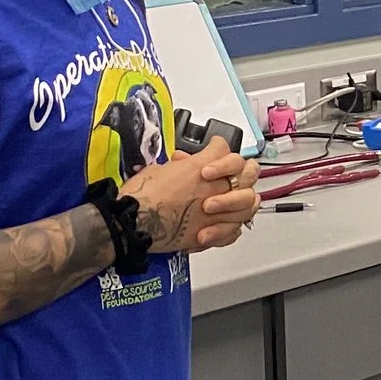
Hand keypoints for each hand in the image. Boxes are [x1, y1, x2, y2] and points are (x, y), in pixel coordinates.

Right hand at [122, 140, 249, 253]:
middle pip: (247, 171)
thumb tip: (181, 165)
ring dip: (245, 198)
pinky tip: (229, 224)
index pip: (222, 147)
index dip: (218, 145)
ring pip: (248, 201)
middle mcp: (214, 187)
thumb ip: (178, 166)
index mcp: (201, 167)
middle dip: (244, 169)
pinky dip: (233, 227)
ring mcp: (216, 212)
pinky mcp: (211, 234)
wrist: (131, 222)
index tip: (215, 147)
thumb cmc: (140, 196)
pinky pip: (235, 230)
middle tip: (240, 171)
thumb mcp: (158, 169)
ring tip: (240, 198)